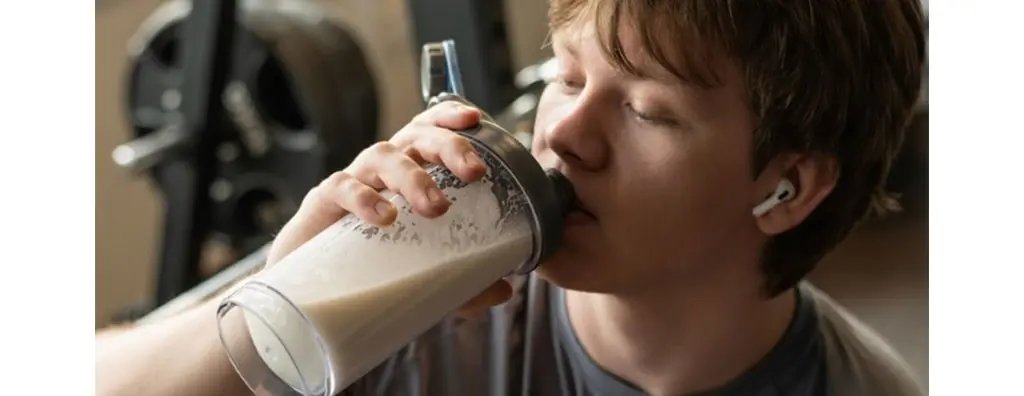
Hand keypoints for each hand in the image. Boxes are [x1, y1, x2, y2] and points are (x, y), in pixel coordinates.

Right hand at [266, 101, 512, 314]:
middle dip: (446, 146)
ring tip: (435, 208)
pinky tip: (384, 216)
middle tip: (474, 173)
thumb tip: (503, 289)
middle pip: (414, 137)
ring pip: (380, 156)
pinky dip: (364, 197)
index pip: (430, 129)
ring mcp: (351, 182)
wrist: (308, 289)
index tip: (477, 119)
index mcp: (408, 171)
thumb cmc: (370, 264)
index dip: (451, 117)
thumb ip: (463, 281)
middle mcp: (381, 169)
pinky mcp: (321, 204)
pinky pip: (341, 187)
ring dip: (412, 176)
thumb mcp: (424, 274)